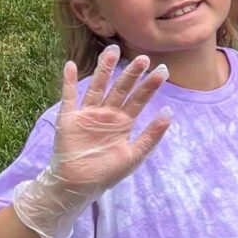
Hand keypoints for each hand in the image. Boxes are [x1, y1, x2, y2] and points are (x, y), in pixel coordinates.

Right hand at [11, 48, 170, 237]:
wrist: (78, 185)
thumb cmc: (107, 173)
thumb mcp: (135, 155)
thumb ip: (152, 135)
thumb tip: (169, 113)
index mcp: (123, 122)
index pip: (139, 99)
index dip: (150, 85)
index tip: (162, 70)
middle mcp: (107, 114)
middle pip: (121, 89)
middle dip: (132, 74)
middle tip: (143, 58)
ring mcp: (88, 114)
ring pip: (97, 87)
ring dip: (104, 70)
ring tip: (113, 52)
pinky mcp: (69, 118)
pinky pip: (69, 97)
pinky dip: (69, 82)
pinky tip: (70, 65)